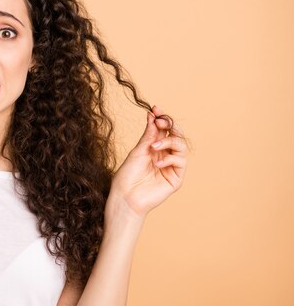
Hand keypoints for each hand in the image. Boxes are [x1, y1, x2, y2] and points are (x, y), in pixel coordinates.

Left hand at [107, 105, 187, 219]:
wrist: (125, 197)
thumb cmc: (127, 176)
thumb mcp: (138, 151)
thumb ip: (148, 135)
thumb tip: (153, 116)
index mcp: (154, 148)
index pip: (163, 129)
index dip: (161, 118)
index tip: (155, 108)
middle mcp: (164, 155)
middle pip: (176, 135)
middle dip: (169, 125)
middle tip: (159, 121)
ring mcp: (171, 166)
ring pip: (181, 145)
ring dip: (169, 141)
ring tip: (154, 146)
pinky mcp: (176, 178)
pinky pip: (180, 162)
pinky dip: (170, 158)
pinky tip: (158, 162)